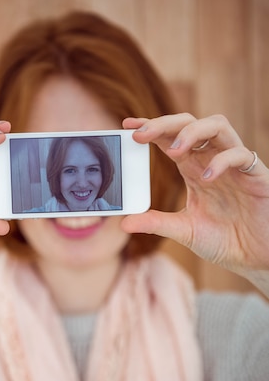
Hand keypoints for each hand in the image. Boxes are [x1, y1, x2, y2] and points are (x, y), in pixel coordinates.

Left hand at [122, 113, 268, 291]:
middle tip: (142, 134)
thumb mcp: (184, 231)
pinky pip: (240, 155)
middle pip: (190, 123)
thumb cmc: (224, 240)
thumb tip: (124, 223)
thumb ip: (156, 223)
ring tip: (173, 150)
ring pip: (217, 126)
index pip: (170, 138)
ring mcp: (234, 166)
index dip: (151, 127)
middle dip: (165, 123)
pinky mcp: (256, 176)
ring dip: (192, 132)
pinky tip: (206, 177)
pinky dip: (221, 161)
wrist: (254, 257)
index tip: (127, 127)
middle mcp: (213, 160)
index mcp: (194, 169)